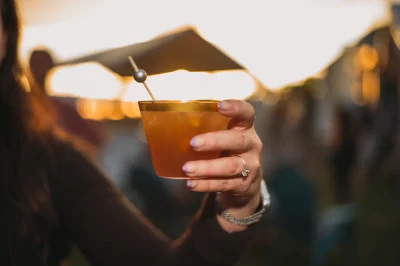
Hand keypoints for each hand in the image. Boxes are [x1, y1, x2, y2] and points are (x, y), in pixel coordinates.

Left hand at [182, 100, 262, 231]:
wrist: (246, 187)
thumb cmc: (227, 153)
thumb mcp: (223, 138)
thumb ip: (206, 130)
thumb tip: (166, 122)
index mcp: (245, 128)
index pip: (247, 113)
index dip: (235, 107)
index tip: (219, 106)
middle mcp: (251, 145)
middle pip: (238, 140)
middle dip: (214, 141)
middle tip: (192, 143)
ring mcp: (250, 166)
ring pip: (230, 166)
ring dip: (207, 167)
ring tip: (187, 168)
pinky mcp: (244, 185)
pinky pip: (224, 184)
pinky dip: (206, 184)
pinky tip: (191, 183)